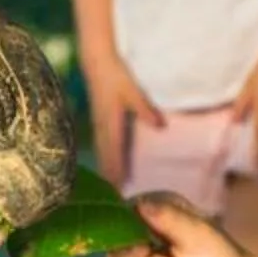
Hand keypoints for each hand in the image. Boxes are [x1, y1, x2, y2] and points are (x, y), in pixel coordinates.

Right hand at [82, 62, 162, 183]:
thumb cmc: (116, 74)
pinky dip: (105, 155)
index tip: (120, 189)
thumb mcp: (132, 90)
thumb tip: (160, 127)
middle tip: (115, 196)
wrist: (97, 60)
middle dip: (110, 176)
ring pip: (102, 150)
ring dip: (107, 167)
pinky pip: (101, 142)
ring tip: (111, 184)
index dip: (117, 172)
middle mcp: (102, 126)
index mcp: (110, 122)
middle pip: (106, 156)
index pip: (114, 153)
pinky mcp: (99, 118)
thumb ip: (145, 109)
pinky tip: (108, 160)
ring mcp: (99, 122)